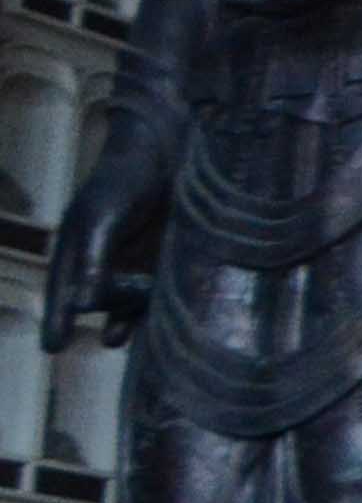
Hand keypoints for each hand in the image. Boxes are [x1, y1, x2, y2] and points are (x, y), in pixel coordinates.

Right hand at [42, 144, 158, 346]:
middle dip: (100, 320)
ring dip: (127, 320)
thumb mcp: (101, 219)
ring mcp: (134, 265)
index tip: (52, 347)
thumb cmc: (123, 181)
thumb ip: (92, 262)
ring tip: (122, 336)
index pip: (63, 292)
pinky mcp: (165, 262)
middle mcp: (102, 264)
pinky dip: (156, 308)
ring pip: (127, 303)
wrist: (168, 154)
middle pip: (96, 303)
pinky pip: (158, 294)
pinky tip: (162, 320)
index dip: (57, 320)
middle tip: (108, 338)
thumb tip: (84, 306)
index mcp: (76, 252)